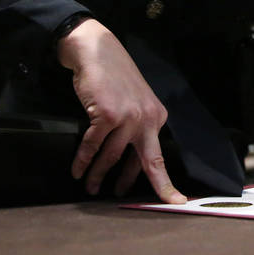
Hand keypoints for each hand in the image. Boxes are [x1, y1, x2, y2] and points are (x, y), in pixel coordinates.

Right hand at [57, 18, 184, 203]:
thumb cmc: (114, 78)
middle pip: (146, 162)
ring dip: (98, 175)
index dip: (166, 183)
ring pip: (112, 157)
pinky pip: (93, 145)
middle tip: (124, 202)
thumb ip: (138, 128)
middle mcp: (147, 119)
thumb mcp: (136, 102)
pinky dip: (83, 160)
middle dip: (134, 185)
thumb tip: (132, 161)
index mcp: (157, 118)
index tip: (176, 201)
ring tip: (90, 187)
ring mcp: (128, 117)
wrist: (98, 52)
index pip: (160, 157)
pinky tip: (77, 169)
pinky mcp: (106, 114)